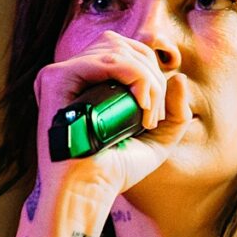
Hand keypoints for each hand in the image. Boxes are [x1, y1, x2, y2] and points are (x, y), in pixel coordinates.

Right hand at [32, 30, 192, 203]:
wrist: (88, 190)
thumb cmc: (116, 170)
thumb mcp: (156, 140)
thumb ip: (175, 112)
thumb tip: (179, 77)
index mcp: (89, 81)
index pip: (126, 50)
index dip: (151, 72)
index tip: (155, 114)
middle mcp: (74, 73)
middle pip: (124, 45)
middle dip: (152, 76)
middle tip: (153, 118)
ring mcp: (63, 73)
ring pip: (118, 50)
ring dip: (147, 80)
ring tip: (148, 116)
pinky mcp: (56, 78)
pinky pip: (108, 59)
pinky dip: (135, 77)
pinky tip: (141, 105)